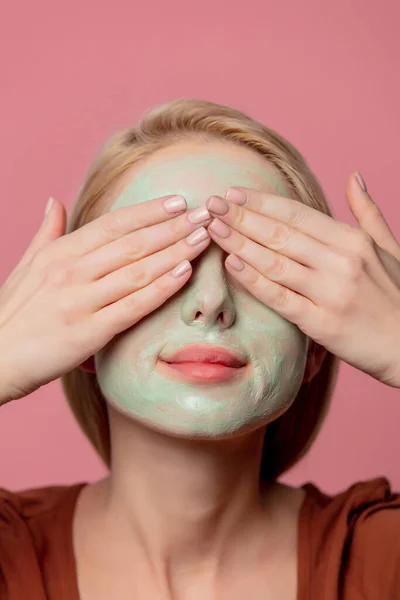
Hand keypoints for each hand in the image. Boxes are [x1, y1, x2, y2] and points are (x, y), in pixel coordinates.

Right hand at [0, 196, 211, 403]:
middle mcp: (71, 271)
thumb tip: (55, 200)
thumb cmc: (14, 312)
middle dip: (173, 227)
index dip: (149, 211)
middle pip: (132, 243)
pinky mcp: (88, 332)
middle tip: (205, 214)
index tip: (178, 201)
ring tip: (204, 238)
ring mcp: (79, 301)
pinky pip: (132, 306)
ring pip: (137, 270)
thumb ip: (47, 232)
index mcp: (60, 252)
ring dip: (174, 251)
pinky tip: (184, 272)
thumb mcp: (28, 265)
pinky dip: (160, 288)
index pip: (113, 224)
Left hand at [205, 173, 399, 387]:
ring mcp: (331, 293)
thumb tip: (353, 176)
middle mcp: (342, 262)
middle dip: (241, 217)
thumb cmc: (397, 295)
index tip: (233, 192)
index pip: (298, 214)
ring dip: (240, 243)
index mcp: (353, 240)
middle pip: (281, 234)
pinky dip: (255, 281)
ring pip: (275, 262)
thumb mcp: (388, 247)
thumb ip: (368, 212)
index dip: (262, 202)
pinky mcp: (323, 323)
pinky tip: (232, 266)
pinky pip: (281, 298)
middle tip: (211, 204)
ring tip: (213, 229)